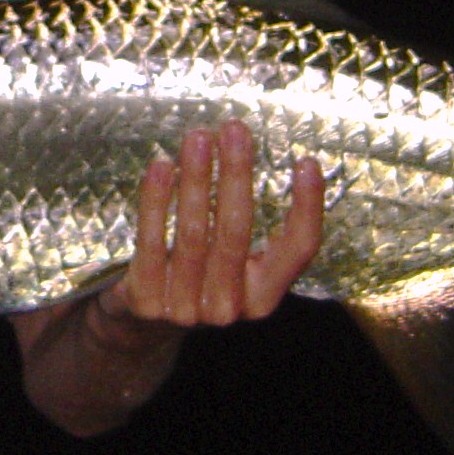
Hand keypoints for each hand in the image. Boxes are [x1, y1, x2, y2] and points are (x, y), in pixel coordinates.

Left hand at [96, 120, 325, 330]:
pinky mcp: (146, 301)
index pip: (298, 250)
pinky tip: (162, 166)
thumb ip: (253, 226)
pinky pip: (151, 242)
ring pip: (194, 235)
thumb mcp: (237, 263)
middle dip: (237, 174)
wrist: (146, 325)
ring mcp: (186, 309)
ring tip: (198, 137)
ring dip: (197, 179)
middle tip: (235, 129)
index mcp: (263, 297)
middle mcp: (229, 307)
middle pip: (237, 231)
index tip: (306, 162)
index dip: (307, 206)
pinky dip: (156, 200)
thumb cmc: (200, 275)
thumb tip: (264, 154)